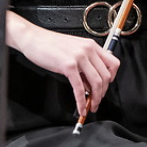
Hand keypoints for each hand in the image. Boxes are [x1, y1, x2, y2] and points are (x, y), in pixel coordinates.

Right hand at [1, 13, 120, 117]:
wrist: (34, 38)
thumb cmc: (50, 44)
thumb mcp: (73, 50)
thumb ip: (84, 64)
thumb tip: (89, 83)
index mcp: (91, 45)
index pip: (113, 63)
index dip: (112, 78)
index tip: (105, 87)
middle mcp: (88, 50)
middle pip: (106, 76)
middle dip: (103, 93)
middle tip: (97, 101)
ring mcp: (79, 57)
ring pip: (96, 83)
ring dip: (95, 99)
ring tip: (90, 106)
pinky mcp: (68, 65)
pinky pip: (79, 88)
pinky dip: (81, 101)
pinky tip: (80, 107)